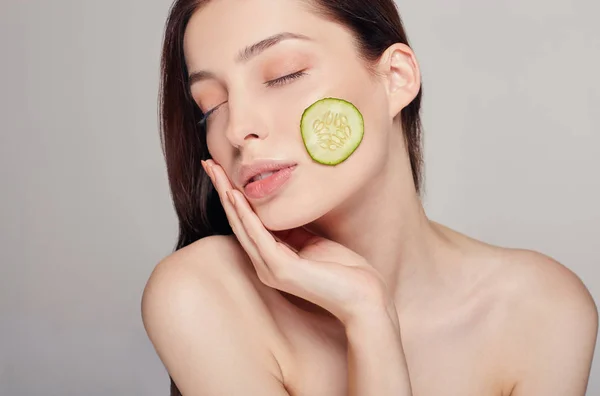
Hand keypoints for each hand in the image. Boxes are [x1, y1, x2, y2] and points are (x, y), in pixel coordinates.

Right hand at [202, 159, 392, 324]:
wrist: (363, 297)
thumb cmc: (342, 271)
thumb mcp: (312, 241)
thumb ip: (292, 229)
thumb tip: (279, 207)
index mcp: (272, 256)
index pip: (247, 221)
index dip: (233, 195)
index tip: (222, 170)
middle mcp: (265, 263)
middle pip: (238, 220)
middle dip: (222, 190)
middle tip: (208, 163)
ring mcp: (271, 268)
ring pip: (243, 226)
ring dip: (228, 197)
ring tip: (216, 173)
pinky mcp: (281, 270)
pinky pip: (259, 237)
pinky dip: (246, 216)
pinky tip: (236, 197)